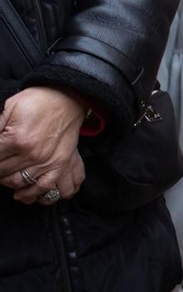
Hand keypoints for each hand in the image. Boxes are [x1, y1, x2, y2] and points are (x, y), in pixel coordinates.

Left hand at [0, 87, 89, 204]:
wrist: (67, 97)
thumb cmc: (37, 101)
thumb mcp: (8, 107)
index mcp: (16, 139)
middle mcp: (32, 154)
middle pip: (3, 172)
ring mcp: (48, 161)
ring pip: (20, 183)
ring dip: (8, 182)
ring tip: (4, 177)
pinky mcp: (60, 164)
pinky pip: (46, 186)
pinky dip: (33, 194)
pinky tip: (21, 193)